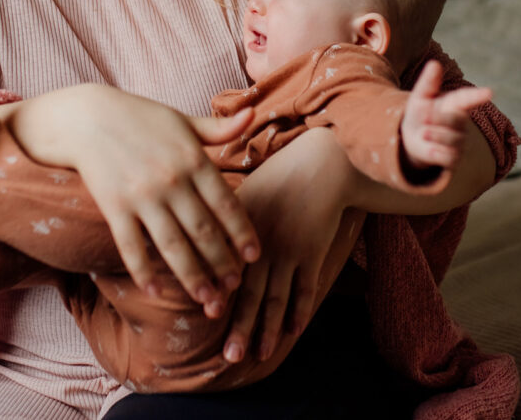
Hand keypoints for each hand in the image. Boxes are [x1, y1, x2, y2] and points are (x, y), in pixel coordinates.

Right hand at [5, 84, 259, 310]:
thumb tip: (252, 114)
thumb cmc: (140, 118)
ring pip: (173, 246)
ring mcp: (142, 197)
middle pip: (203, 231)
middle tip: (234, 286)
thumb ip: (219, 127)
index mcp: (193, 159)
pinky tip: (157, 292)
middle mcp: (171, 180)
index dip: (242, 233)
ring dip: (193, 277)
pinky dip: (144, 272)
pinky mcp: (114, 208)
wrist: (86, 118)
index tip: (254, 256)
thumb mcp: (183, 120)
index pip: (226, 204)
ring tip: (207, 299)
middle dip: (222, 263)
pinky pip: (131, 247)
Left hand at [221, 128, 359, 365]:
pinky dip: (299, 310)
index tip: (208, 317)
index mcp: (241, 230)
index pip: (226, 270)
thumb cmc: (279, 177)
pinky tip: (292, 331)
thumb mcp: (245, 193)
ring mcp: (290, 251)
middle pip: (249, 293)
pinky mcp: (313, 252)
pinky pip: (305, 288)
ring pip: (276, 297)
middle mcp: (263, 245)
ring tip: (259, 355)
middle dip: (240, 326)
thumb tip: (198, 240)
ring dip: (267, 329)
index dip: (219, 295)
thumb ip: (224, 222)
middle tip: (229, 356)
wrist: (322, 164)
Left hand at [400, 59, 492, 170]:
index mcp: (455, 103)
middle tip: (424, 118)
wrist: (411, 139)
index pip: (468, 98)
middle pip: (454, 120)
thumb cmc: (419, 113)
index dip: (478, 96)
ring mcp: (461, 140)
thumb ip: (428, 82)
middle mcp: (462, 121)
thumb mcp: (420, 97)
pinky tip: (430, 148)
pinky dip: (434, 152)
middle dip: (436, 119)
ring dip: (433, 136)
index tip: (490, 92)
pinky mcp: (456, 158)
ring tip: (424, 133)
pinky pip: (448, 156)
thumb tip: (434, 63)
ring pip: (451, 139)